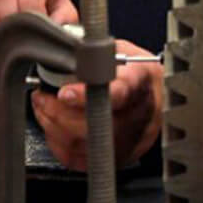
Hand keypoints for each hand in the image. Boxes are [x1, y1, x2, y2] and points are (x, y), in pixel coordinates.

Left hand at [29, 39, 163, 171]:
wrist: (160, 98)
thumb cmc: (135, 71)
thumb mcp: (120, 50)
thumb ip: (93, 50)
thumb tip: (59, 43)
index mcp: (139, 81)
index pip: (118, 91)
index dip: (87, 95)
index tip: (65, 93)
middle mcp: (138, 115)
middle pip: (94, 125)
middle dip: (58, 112)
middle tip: (41, 97)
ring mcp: (130, 141)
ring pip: (84, 145)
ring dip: (53, 126)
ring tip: (43, 107)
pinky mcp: (118, 158)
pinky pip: (81, 160)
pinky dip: (59, 143)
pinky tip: (53, 126)